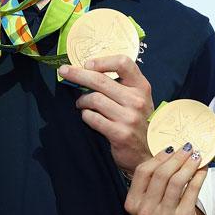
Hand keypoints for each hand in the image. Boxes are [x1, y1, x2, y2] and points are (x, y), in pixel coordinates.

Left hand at [59, 55, 153, 172]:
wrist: (149, 153)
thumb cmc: (139, 123)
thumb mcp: (138, 99)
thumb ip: (121, 86)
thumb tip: (88, 72)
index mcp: (141, 87)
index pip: (123, 63)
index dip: (102, 61)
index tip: (88, 64)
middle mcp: (137, 100)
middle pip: (101, 80)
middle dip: (78, 74)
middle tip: (64, 71)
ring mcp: (129, 117)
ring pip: (94, 99)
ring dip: (82, 100)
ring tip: (81, 104)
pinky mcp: (120, 133)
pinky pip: (93, 118)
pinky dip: (86, 115)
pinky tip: (87, 116)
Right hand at [125, 145, 207, 214]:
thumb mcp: (148, 207)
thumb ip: (152, 185)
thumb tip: (168, 154)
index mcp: (133, 204)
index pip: (143, 172)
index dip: (158, 157)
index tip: (170, 148)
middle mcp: (145, 210)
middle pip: (160, 173)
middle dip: (176, 157)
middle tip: (187, 148)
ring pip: (176, 180)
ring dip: (188, 164)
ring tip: (196, 157)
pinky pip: (192, 189)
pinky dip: (198, 176)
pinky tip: (202, 170)